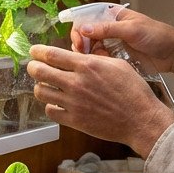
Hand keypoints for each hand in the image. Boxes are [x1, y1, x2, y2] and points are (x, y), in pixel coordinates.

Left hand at [27, 44, 173, 157]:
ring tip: (45, 85)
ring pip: (41, 92)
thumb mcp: (117, 64)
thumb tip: (79, 54)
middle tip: (33, 67)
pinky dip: (50, 106)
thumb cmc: (133, 91)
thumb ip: (95, 58)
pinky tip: (56, 103)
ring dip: (40, 87)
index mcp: (87, 66)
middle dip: (33, 67)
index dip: (38, 51)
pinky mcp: (74, 120)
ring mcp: (74, 103)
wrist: (140, 119)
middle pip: (40, 72)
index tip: (34, 51)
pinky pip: (50, 111)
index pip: (52, 55)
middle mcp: (77, 83)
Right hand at [71, 8, 173, 92]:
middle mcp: (109, 28)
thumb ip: (108, 29)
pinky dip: (98, 62)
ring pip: (90, 49)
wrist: (173, 53)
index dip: (80, 30)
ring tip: (100, 59)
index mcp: (112, 16)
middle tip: (85, 54)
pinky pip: (99, 59)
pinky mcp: (115, 57)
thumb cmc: (157, 35)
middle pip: (85, 35)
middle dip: (82, 45)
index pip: (87, 19)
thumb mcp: (132, 30)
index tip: (80, 41)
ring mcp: (112, 43)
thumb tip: (84, 29)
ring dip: (90, 55)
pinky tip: (105, 65)